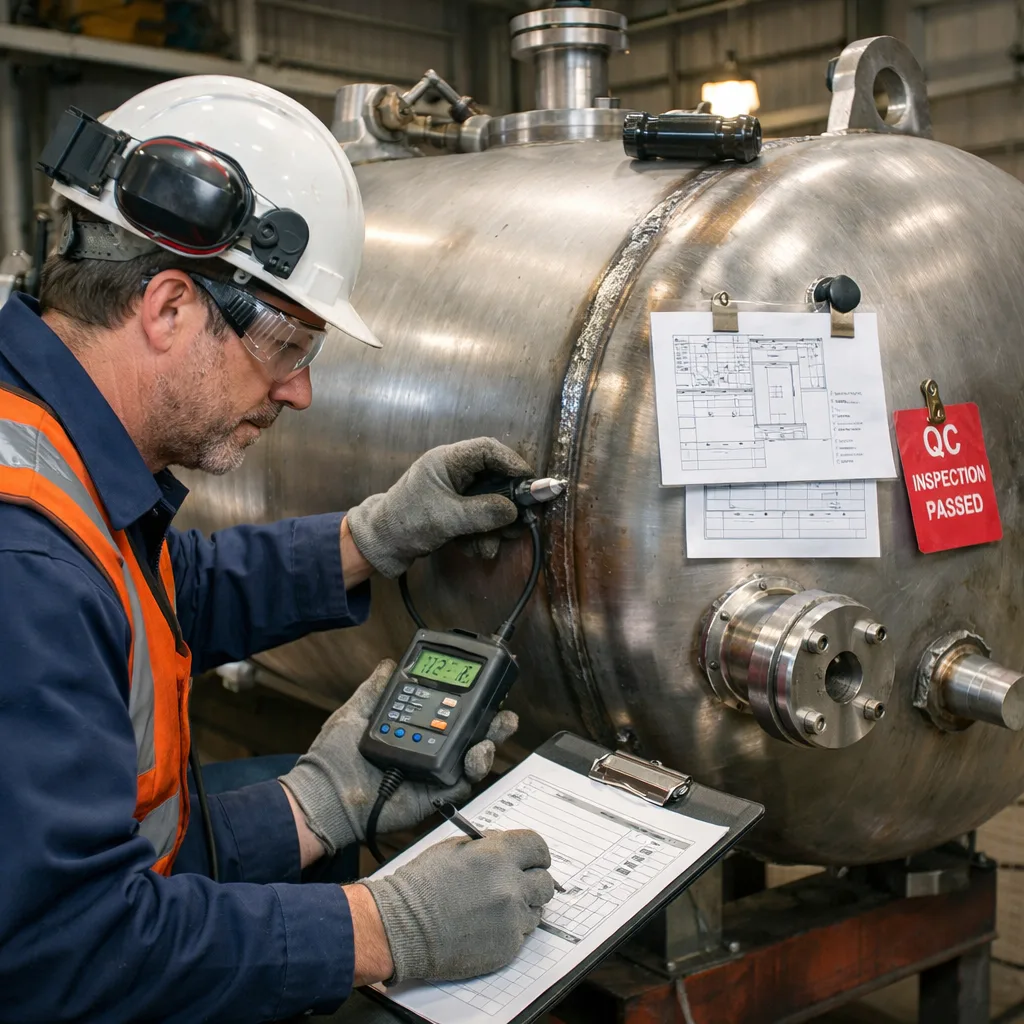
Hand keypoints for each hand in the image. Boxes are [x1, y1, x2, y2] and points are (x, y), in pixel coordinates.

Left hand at [279, 660, 517, 855]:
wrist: (325, 794)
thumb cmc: (333, 758)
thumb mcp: (356, 712)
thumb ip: (375, 688)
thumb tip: (389, 663)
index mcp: (414, 728)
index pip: (449, 711)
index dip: (470, 700)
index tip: (485, 685)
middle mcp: (428, 748)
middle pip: (470, 733)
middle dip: (493, 722)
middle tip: (504, 712)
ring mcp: (433, 772)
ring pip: (473, 757)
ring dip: (490, 743)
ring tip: (494, 732)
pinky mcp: (435, 794)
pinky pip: (463, 782)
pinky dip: (474, 768)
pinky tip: (476, 754)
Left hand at [346, 438, 532, 578]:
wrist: (381, 545)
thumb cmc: (407, 521)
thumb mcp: (447, 518)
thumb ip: (482, 513)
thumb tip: (514, 511)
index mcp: (447, 461)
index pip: (487, 450)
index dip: (511, 462)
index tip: (530, 481)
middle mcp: (454, 472)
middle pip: (495, 478)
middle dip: (507, 505)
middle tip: (521, 522)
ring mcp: (456, 493)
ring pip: (490, 503)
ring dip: (494, 527)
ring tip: (489, 547)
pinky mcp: (456, 512)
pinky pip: (480, 519)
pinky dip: (482, 535)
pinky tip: (475, 549)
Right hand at [362, 830, 554, 982]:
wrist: (403, 926)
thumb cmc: (423, 886)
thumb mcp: (455, 848)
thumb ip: (489, 845)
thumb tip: (509, 846)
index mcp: (498, 855)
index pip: (538, 848)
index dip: (536, 854)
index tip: (534, 860)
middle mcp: (510, 886)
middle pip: (545, 882)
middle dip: (533, 881)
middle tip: (517, 884)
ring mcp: (511, 918)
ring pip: (536, 910)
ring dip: (522, 907)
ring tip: (494, 908)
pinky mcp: (508, 946)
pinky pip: (522, 934)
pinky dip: (510, 929)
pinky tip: (486, 925)